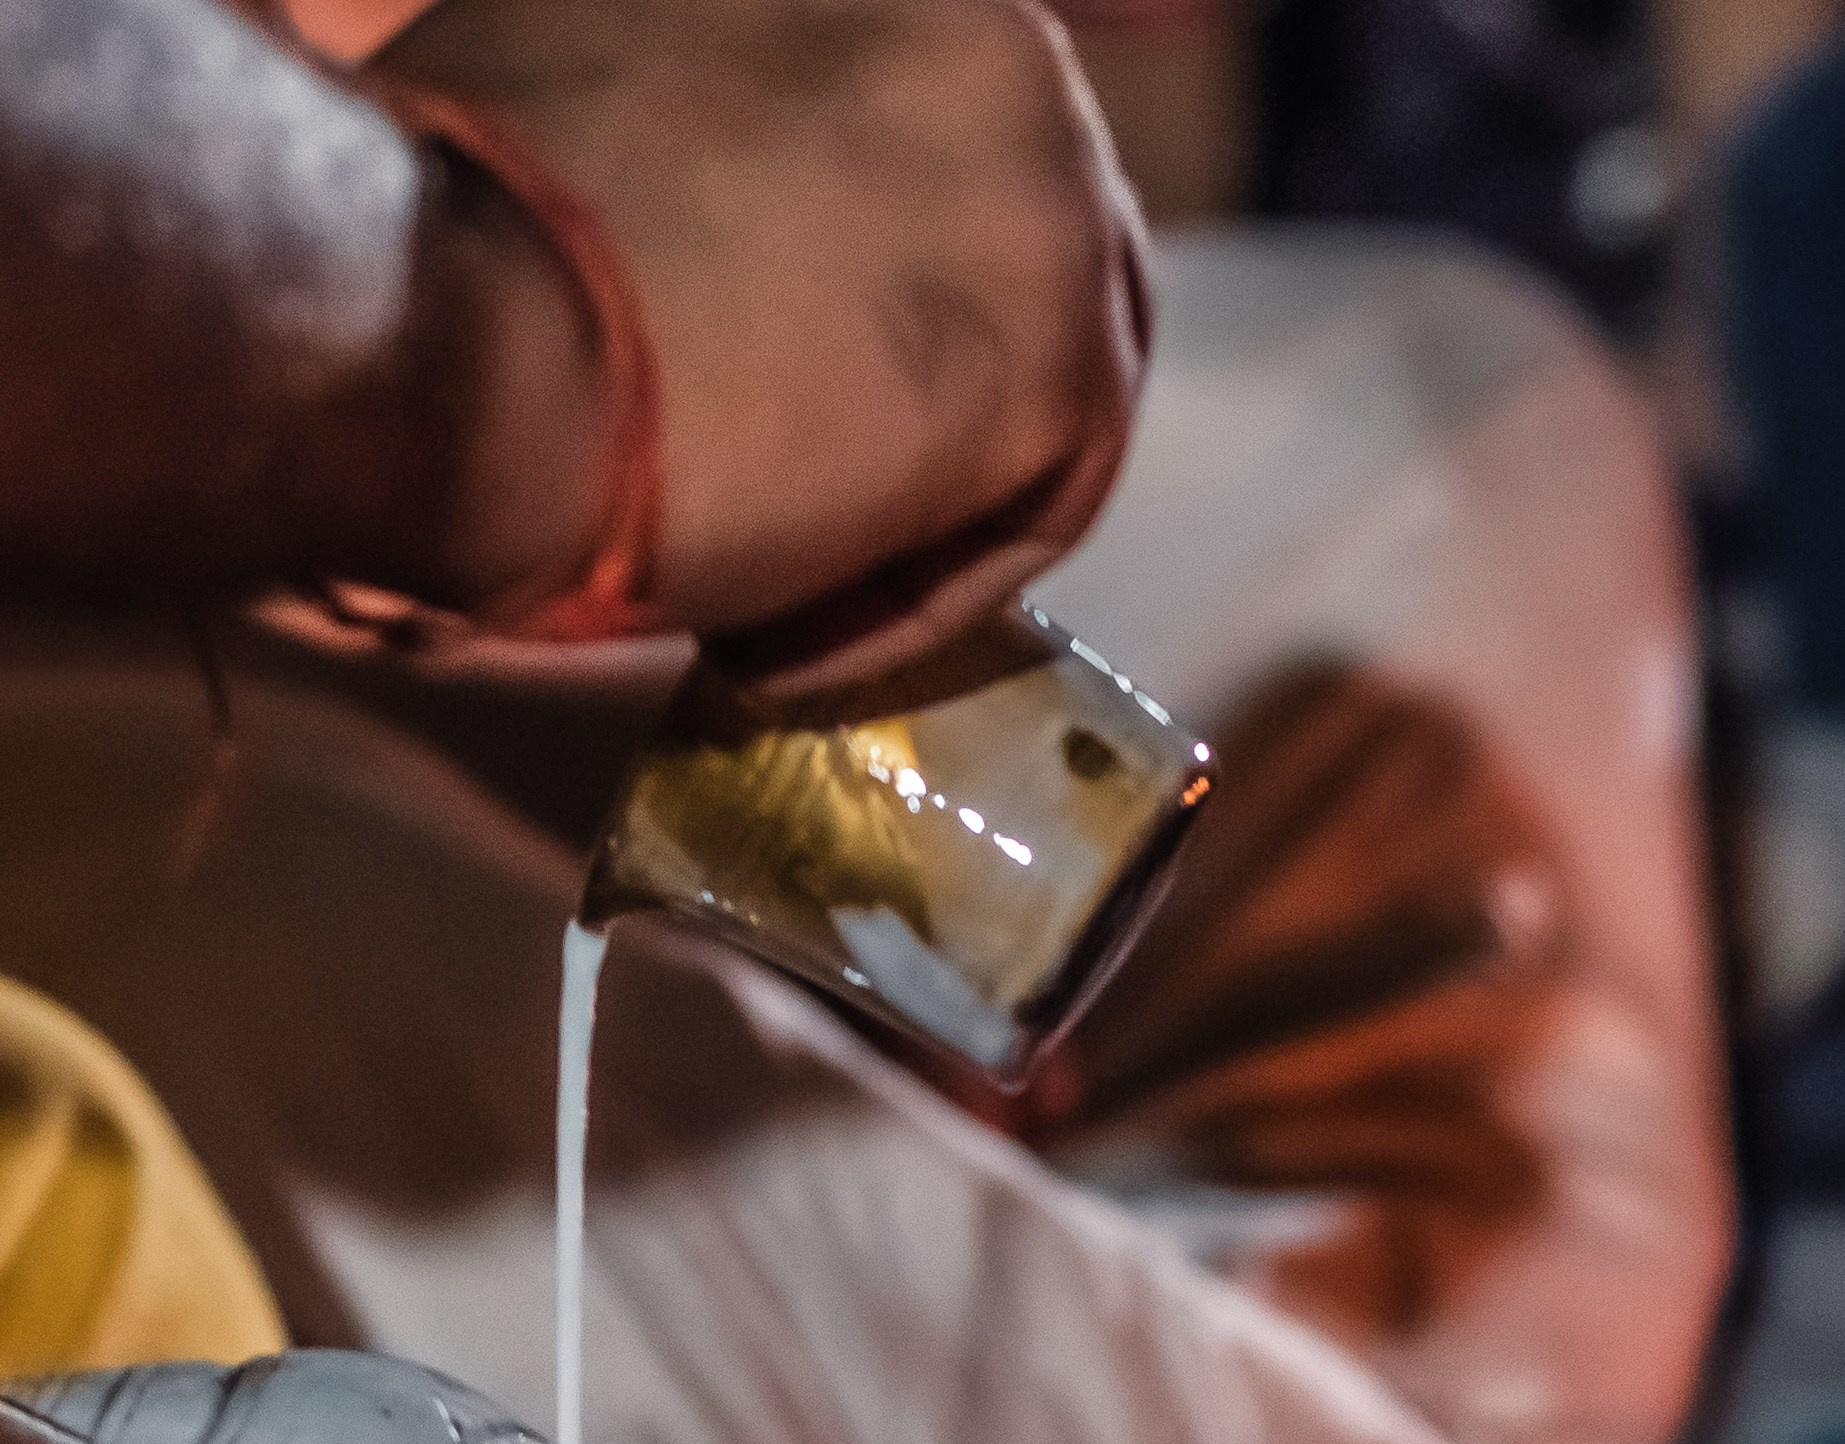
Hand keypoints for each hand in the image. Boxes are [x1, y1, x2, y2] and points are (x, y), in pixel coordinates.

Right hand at [379, 0, 1147, 684]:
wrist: (439, 330)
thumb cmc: (436, 238)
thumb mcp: (570, 85)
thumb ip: (683, 129)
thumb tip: (689, 230)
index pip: (923, 157)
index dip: (844, 305)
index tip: (746, 405)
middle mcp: (995, 32)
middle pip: (1011, 272)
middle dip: (910, 417)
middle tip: (780, 526)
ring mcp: (1051, 183)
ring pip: (1031, 403)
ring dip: (900, 520)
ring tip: (745, 601)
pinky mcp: (1066, 352)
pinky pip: (1021, 517)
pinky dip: (903, 600)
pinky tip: (763, 639)